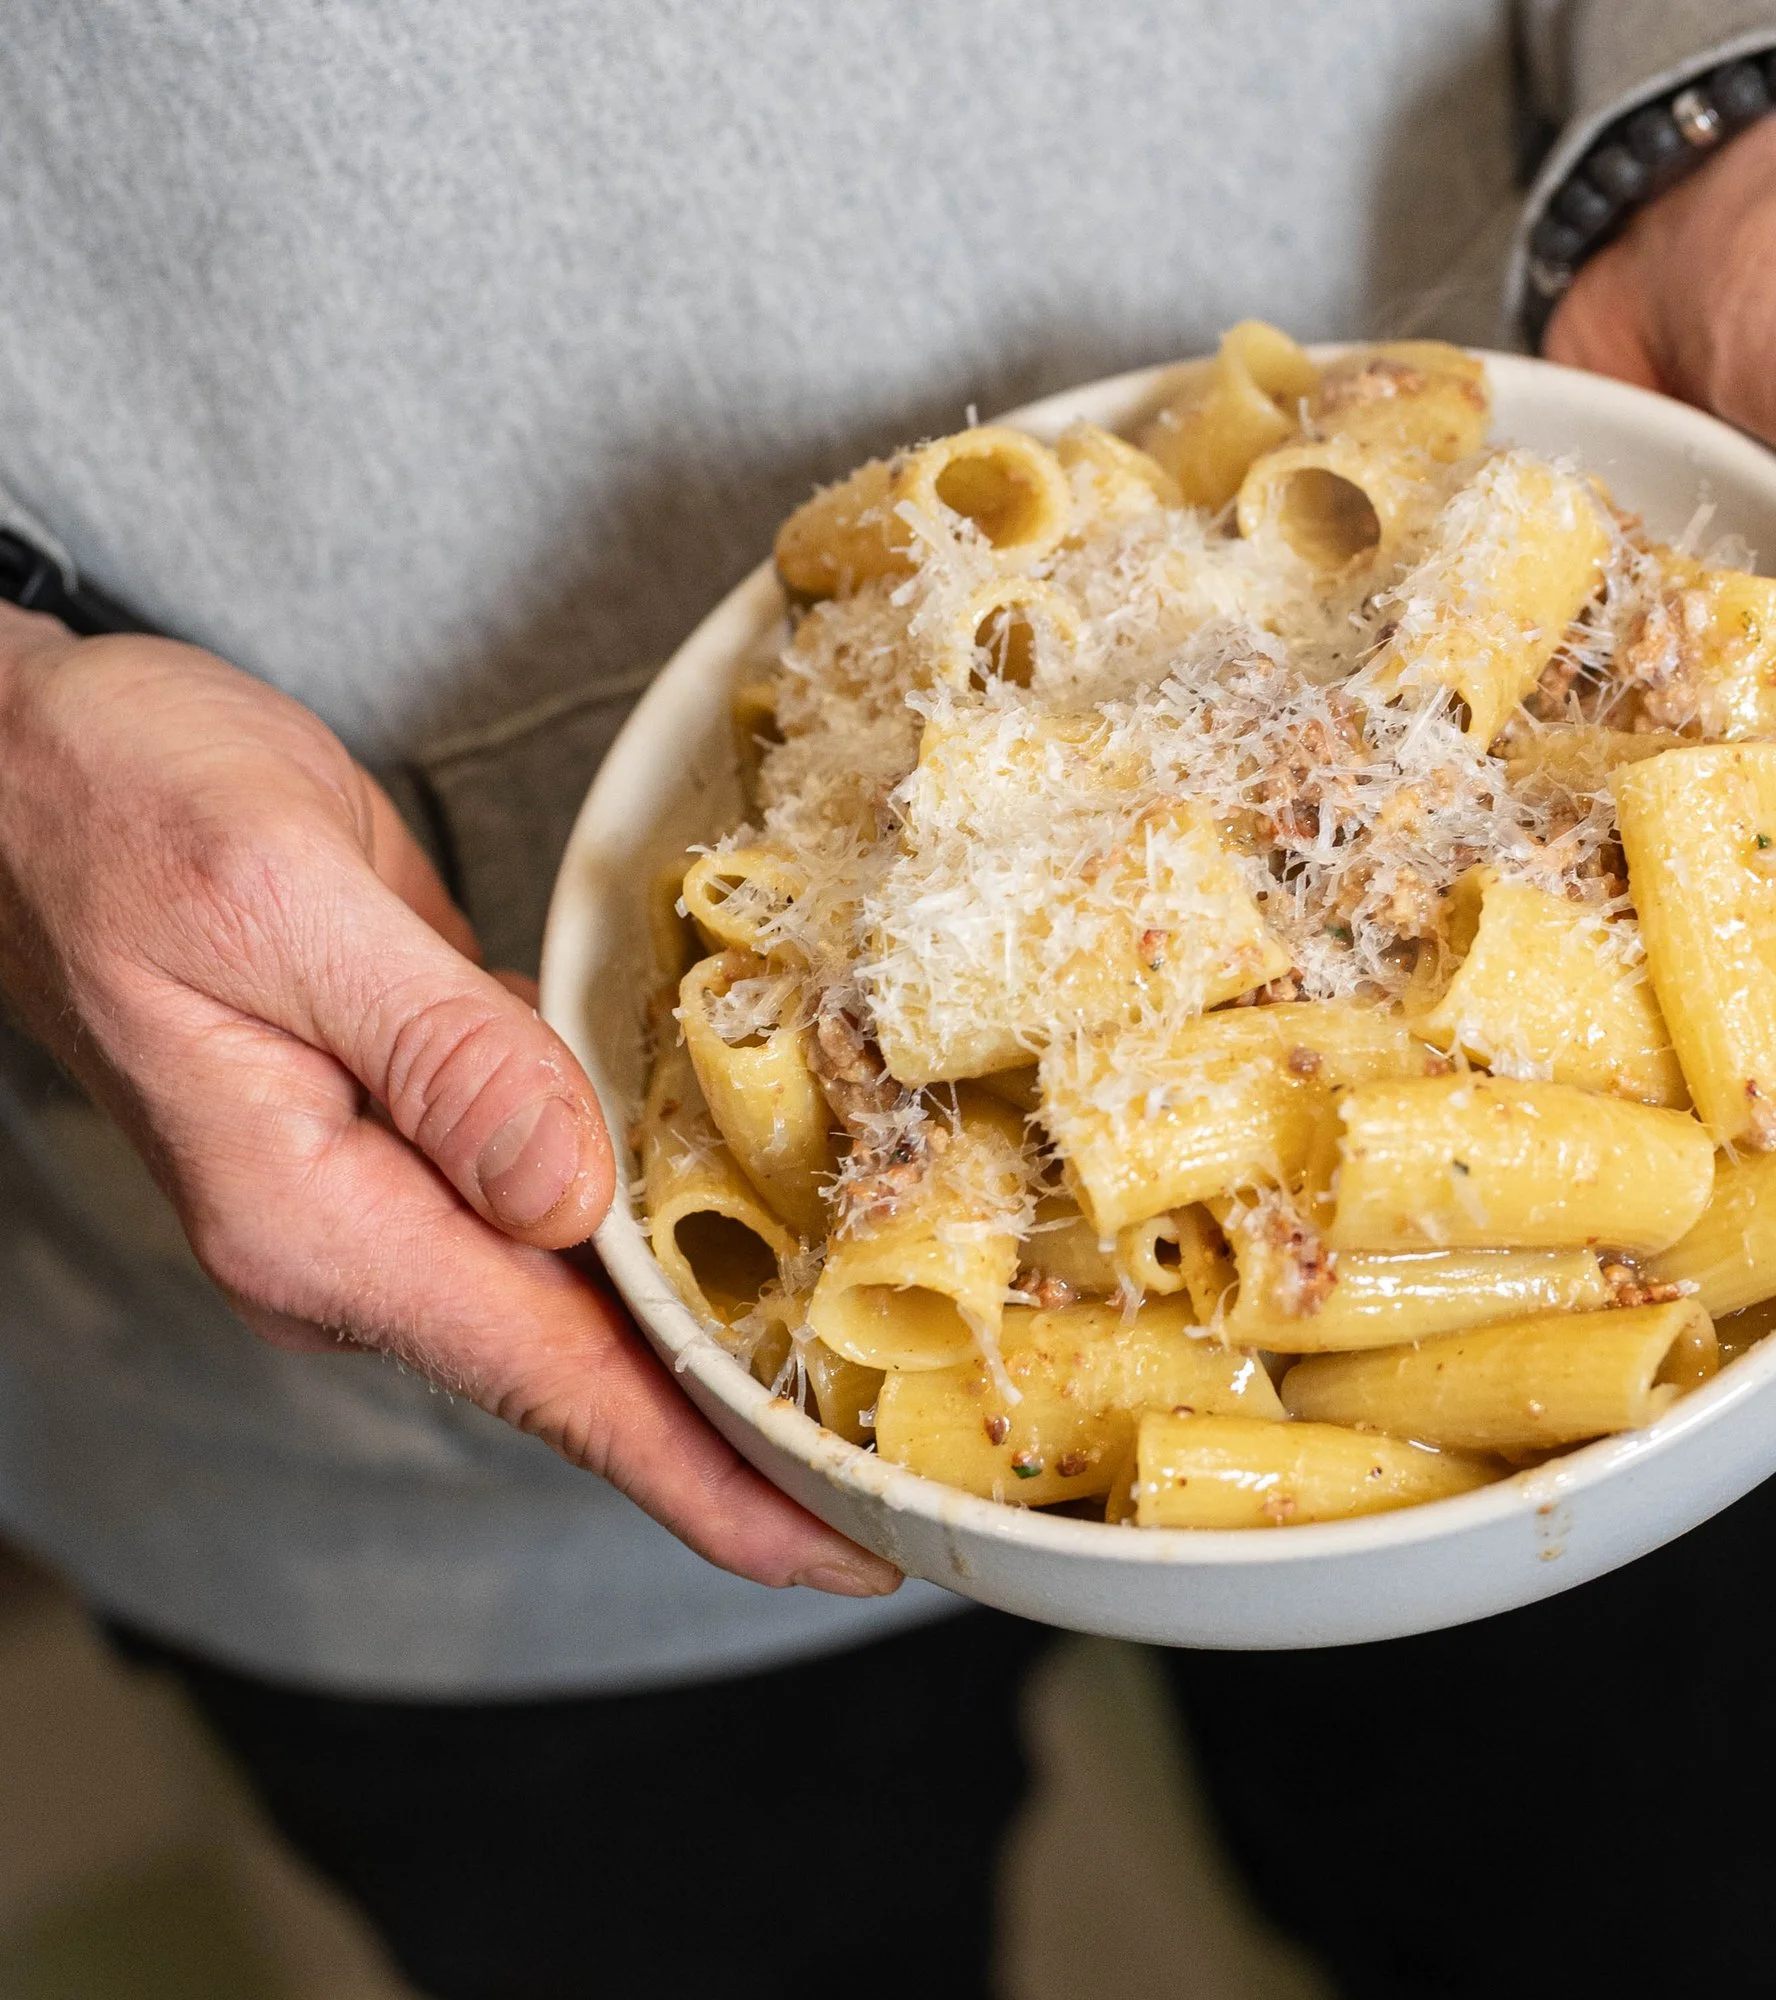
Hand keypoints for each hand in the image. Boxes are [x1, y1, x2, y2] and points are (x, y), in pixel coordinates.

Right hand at [0, 608, 896, 1595]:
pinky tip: (763, 1262)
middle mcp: (354, 1237)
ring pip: (585, 1304)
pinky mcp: (420, 1128)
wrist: (35, 770)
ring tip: (866, 1416)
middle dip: (740, 1448)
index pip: (550, 1380)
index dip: (702, 1473)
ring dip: (716, 1357)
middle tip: (899, 1508)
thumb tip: (571, 1194)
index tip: (830, 1551)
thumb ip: (440, 1051)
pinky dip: (666, 1249)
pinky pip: (564, 1217)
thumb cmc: (126, 810)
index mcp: (316, 1216)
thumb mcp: (285, 902)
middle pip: (586, 1373)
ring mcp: (386, 1193)